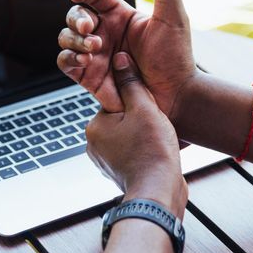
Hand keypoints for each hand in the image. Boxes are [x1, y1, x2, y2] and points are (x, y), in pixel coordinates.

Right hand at [57, 0, 195, 120]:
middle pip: (75, 14)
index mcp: (120, 15)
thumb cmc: (176, 56)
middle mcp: (104, 32)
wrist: (174, 95)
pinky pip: (64, 62)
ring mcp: (94, 54)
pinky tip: (86, 61)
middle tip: (90, 27)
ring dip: (74, 39)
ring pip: (66, 37)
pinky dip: (69, 59)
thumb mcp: (172, 17)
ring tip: (95, 48)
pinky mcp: (87, 75)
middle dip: (77, 17)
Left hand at [85, 52, 187, 216]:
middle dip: (139, 119)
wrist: (158, 193)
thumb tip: (120, 59)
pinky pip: (130, 152)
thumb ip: (131, 83)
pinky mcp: (117, 172)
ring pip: (127, 135)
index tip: (150, 109)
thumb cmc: (152, 151)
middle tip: (155, 126)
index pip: (115, 102)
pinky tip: (155, 153)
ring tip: (157, 141)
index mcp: (94, 126)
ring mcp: (104, 161)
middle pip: (121, 118)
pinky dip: (142, 150)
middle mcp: (94, 144)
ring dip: (142, 134)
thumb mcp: (144, 108)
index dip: (137, 102)